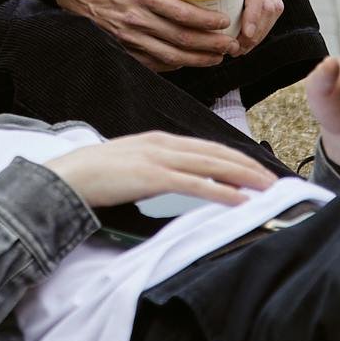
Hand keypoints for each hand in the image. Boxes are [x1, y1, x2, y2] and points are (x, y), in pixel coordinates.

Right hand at [47, 130, 273, 213]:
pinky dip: (222, 192)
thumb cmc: (93, 177)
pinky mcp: (152, 177)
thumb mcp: (130, 165)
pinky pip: (196, 184)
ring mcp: (158, 159)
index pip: (207, 147)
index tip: (255, 169)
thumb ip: (154, 169)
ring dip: (244, 177)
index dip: (235, 157)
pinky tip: (240, 200)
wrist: (66, 178)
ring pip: (212, 165)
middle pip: (216, 153)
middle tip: (273, 180)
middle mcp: (163, 144)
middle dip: (248, 166)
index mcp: (158, 140)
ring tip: (266, 189)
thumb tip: (174, 181)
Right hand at [55, 0, 235, 70]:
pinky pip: (153, 62)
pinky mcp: (122, 48)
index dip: (209, 22)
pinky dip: (174, 66)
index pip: (184, 13)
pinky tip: (188, 62)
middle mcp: (137, 18)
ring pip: (171, 56)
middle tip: (230, 46)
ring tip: (216, 58)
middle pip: (182, 39)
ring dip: (198, 60)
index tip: (225, 23)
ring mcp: (129, 37)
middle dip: (211, 45)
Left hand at [192, 0, 281, 56]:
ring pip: (275, 7)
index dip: (253, 15)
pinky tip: (249, 35)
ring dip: (262, 31)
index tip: (243, 35)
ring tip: (242, 48)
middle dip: (257, 33)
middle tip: (237, 50)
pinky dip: (263, 22)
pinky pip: (273, 3)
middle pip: (271, 6)